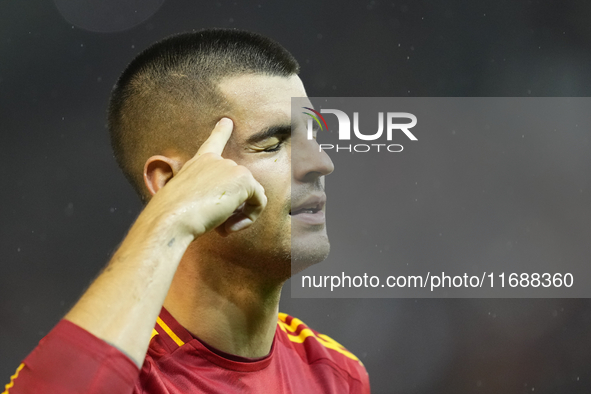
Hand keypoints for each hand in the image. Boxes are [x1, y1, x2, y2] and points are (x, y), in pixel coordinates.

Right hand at [150, 118, 266, 237]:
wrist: (171, 218)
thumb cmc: (173, 216)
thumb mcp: (187, 200)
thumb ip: (207, 196)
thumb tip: (229, 206)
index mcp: (198, 163)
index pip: (213, 143)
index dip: (221, 132)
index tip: (226, 121)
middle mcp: (216, 161)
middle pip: (239, 185)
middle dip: (233, 209)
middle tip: (218, 226)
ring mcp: (231, 167)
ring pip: (251, 195)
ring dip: (241, 215)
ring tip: (223, 228)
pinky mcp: (243, 179)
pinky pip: (260, 201)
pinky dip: (250, 217)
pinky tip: (231, 227)